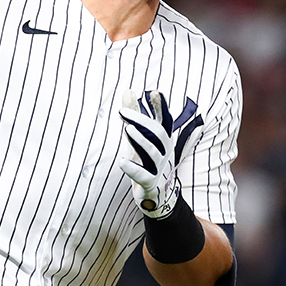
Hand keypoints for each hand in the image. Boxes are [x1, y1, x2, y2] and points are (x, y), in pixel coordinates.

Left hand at [118, 90, 204, 218]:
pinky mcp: (151, 183)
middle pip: (157, 133)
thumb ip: (135, 115)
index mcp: (163, 140)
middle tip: (123, 111)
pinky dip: (133, 169)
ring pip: (152, 153)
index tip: (154, 92)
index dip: (160, 107)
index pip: (164, 121)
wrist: (157, 194)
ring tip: (127, 129)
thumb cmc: (147, 161)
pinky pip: (143, 176)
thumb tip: (128, 91)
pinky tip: (121, 162)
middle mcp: (164, 152)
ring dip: (140, 140)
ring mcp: (159, 168)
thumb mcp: (141, 137)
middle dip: (141, 121)